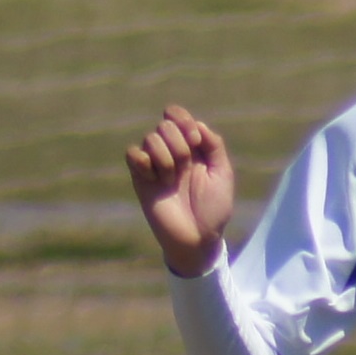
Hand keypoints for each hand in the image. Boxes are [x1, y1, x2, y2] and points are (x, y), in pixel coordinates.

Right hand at [126, 103, 234, 276]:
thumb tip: (197, 124)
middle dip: (179, 144)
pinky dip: (144, 162)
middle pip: (165, 125)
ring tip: (172, 181)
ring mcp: (155, 165)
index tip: (195, 140)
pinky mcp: (140, 179)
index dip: (183, 119)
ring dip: (166, 158)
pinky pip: (133, 154)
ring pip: (150, 138)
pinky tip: (155, 179)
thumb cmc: (213, 208)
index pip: (177, 116)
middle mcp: (171, 153)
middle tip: (187, 168)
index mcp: (191, 148)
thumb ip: (214, 144)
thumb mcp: (222, 173)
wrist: (197, 238)